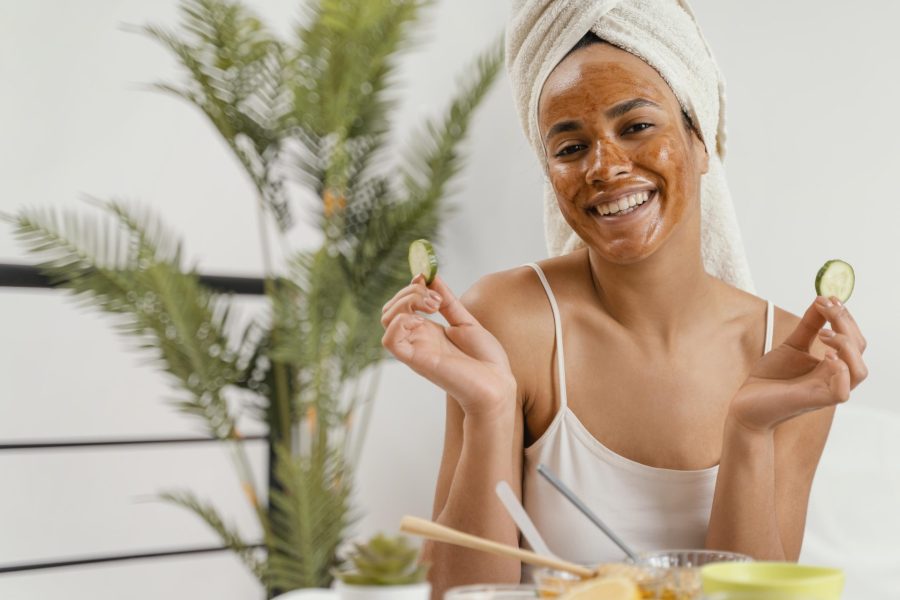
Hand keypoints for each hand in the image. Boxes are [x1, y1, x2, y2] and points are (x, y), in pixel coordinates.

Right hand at [381, 274, 515, 418]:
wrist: (497, 384)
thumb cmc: (485, 360)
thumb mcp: (465, 321)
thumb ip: (447, 300)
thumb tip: (432, 277)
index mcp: (427, 330)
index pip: (401, 304)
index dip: (410, 287)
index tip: (425, 277)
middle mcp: (418, 338)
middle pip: (391, 308)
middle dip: (410, 292)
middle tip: (436, 299)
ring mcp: (415, 348)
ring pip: (387, 318)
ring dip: (406, 302)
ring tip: (433, 306)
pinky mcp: (417, 360)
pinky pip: (390, 341)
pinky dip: (400, 323)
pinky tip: (422, 321)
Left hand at [729, 296, 867, 432]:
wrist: (746, 403)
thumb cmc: (770, 379)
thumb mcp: (791, 345)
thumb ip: (809, 326)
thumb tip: (822, 299)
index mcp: (832, 364)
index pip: (854, 339)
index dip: (845, 317)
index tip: (830, 298)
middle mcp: (834, 377)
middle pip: (859, 349)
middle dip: (845, 323)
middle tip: (826, 306)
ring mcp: (826, 390)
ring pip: (859, 371)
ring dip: (847, 346)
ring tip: (824, 334)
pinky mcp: (815, 402)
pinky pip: (842, 392)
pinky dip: (840, 372)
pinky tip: (826, 356)